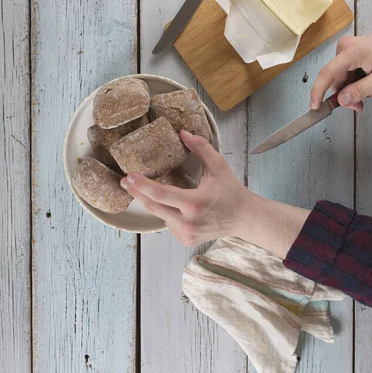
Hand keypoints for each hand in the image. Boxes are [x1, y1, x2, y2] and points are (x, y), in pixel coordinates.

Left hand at [120, 130, 252, 245]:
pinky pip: (168, 224)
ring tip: (152, 190)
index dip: (142, 184)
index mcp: (194, 203)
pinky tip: (176, 206)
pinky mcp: (186, 240)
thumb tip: (183, 132)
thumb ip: (201, 147)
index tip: (129, 175)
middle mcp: (188, 222)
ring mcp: (186, 233)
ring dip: (154, 202)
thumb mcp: (218, 166)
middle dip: (137, 192)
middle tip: (126, 181)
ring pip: (160, 215)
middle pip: (153, 206)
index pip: (160, 193)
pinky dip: (168, 213)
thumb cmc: (232, 191)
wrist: (244, 218)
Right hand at [310, 31, 371, 111]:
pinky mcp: (351, 52)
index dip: (318, 92)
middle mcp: (345, 48)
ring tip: (371, 93)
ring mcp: (347, 49)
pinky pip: (347, 72)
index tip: (315, 105)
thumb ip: (359, 91)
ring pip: (342, 78)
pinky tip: (369, 85)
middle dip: (346, 94)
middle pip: (335, 79)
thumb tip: (341, 100)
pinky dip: (356, 81)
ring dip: (354, 89)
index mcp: (351, 52)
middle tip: (358, 105)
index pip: (326, 74)